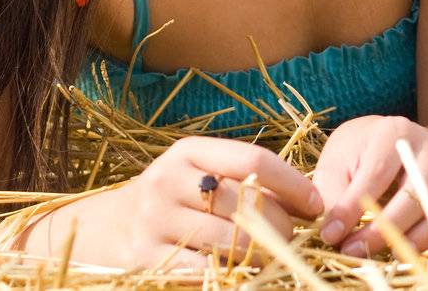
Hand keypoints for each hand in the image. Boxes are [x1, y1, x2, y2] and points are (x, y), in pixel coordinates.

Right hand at [101, 135, 324, 270]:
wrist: (110, 228)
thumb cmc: (175, 199)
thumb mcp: (202, 176)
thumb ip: (246, 181)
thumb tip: (310, 201)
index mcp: (188, 152)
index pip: (253, 160)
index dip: (293, 184)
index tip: (316, 204)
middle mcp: (168, 181)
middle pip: (245, 204)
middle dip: (281, 226)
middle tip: (293, 238)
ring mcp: (156, 220)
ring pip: (230, 242)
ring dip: (262, 255)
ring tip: (268, 257)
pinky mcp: (147, 258)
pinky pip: (204, 272)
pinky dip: (231, 276)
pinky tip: (240, 273)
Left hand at [311, 115, 427, 257]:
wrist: (379, 140)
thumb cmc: (353, 156)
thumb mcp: (334, 167)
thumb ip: (330, 197)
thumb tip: (332, 231)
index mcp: (393, 132)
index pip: (376, 176)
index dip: (352, 210)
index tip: (332, 236)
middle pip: (417, 192)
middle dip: (385, 230)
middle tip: (356, 251)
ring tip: (399, 252)